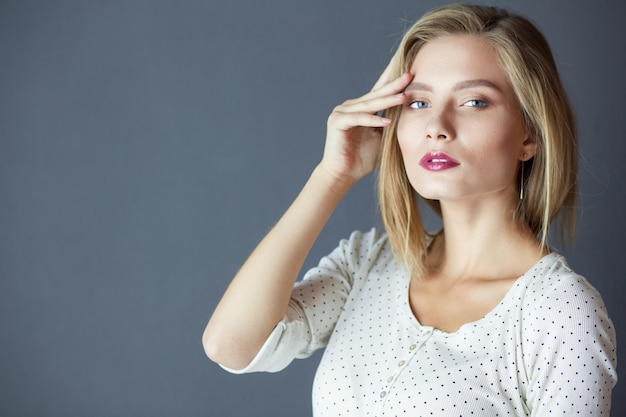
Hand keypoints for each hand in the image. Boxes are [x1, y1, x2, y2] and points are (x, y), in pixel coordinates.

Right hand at [320, 62, 412, 183]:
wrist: (343, 174)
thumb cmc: (361, 159)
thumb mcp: (381, 137)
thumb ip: (389, 123)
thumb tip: (409, 111)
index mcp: (362, 108)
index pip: (380, 91)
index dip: (393, 80)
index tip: (409, 68)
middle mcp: (351, 106)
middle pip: (376, 94)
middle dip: (394, 85)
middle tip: (410, 74)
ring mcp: (342, 112)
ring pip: (369, 105)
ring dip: (387, 101)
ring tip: (404, 97)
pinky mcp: (337, 122)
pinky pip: (358, 118)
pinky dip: (373, 120)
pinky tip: (387, 122)